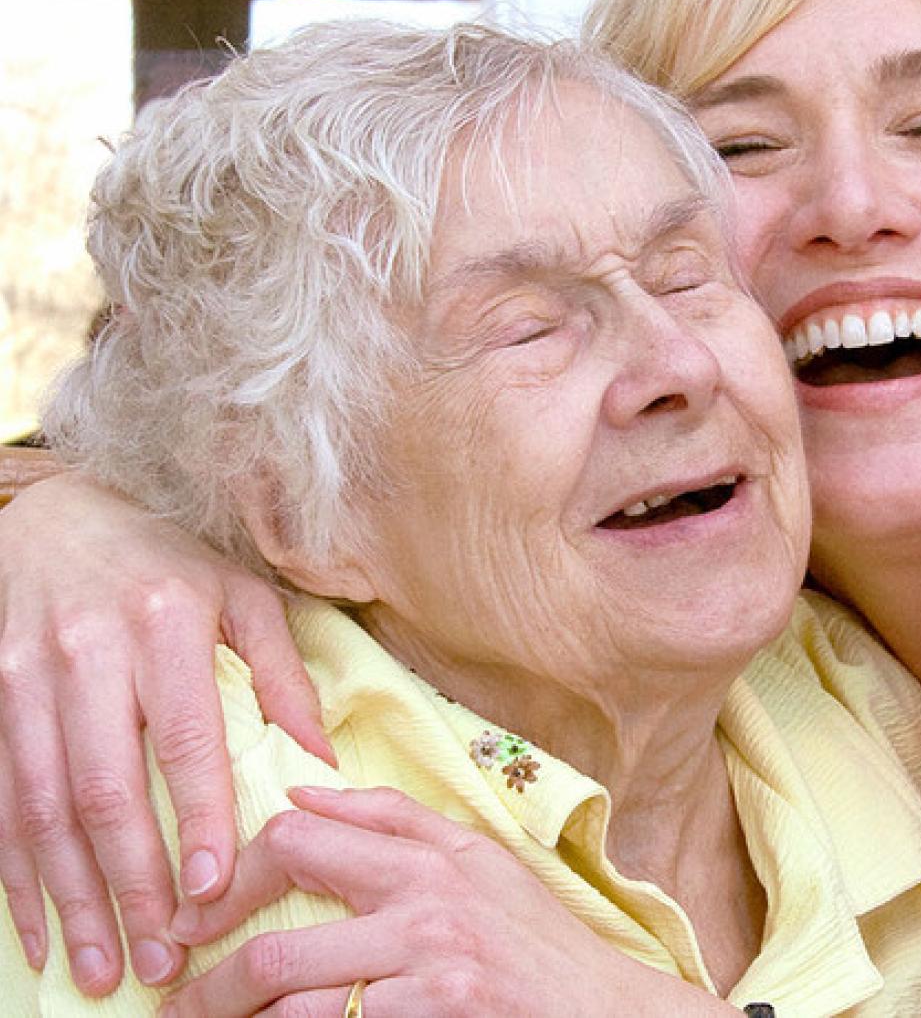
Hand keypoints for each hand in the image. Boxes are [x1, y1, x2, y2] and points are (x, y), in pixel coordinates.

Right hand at [0, 471, 331, 994]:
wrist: (60, 517)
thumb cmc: (171, 564)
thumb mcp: (243, 595)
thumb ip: (283, 675)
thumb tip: (322, 762)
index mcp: (166, 625)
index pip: (182, 737)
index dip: (193, 818)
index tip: (209, 891)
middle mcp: (89, 653)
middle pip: (105, 789)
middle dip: (132, 886)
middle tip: (162, 960)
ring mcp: (27, 680)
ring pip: (45, 810)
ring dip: (73, 901)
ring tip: (105, 969)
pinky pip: (2, 805)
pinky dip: (18, 878)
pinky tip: (41, 932)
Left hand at [162, 786, 738, 1016]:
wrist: (604, 1012)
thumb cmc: (535, 938)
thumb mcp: (478, 859)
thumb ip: (392, 820)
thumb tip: (302, 790)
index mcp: (427, 858)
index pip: (296, 841)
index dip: (231, 879)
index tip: (200, 914)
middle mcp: (423, 912)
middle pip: (274, 949)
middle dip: (207, 989)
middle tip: (179, 1004)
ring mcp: (427, 979)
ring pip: (291, 1012)